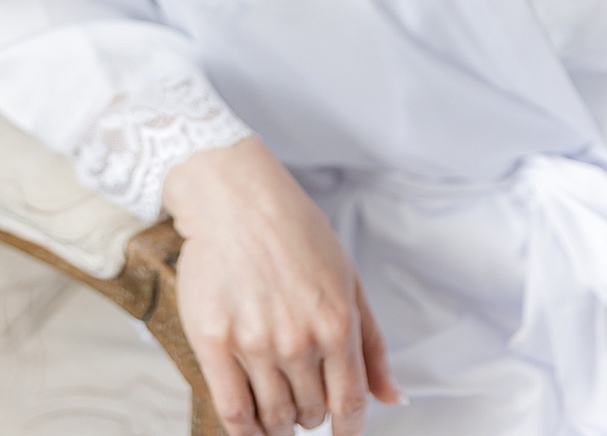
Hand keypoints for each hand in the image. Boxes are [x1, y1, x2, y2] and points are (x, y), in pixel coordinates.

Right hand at [164, 138, 399, 434]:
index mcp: (337, 325)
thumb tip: (393, 397)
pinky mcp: (213, 339)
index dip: (348, 429)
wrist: (232, 195)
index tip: (341, 434)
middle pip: (309, 413)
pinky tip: (246, 427)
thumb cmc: (291, 229)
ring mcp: (255, 342)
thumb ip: (372, 345)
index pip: (349, 404)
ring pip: (273, 417)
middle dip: (308, 416)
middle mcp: (299, 340)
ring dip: (277, 424)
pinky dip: (242, 430)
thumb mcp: (348, 280)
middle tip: (298, 402)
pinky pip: (232, 409)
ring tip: (273, 411)